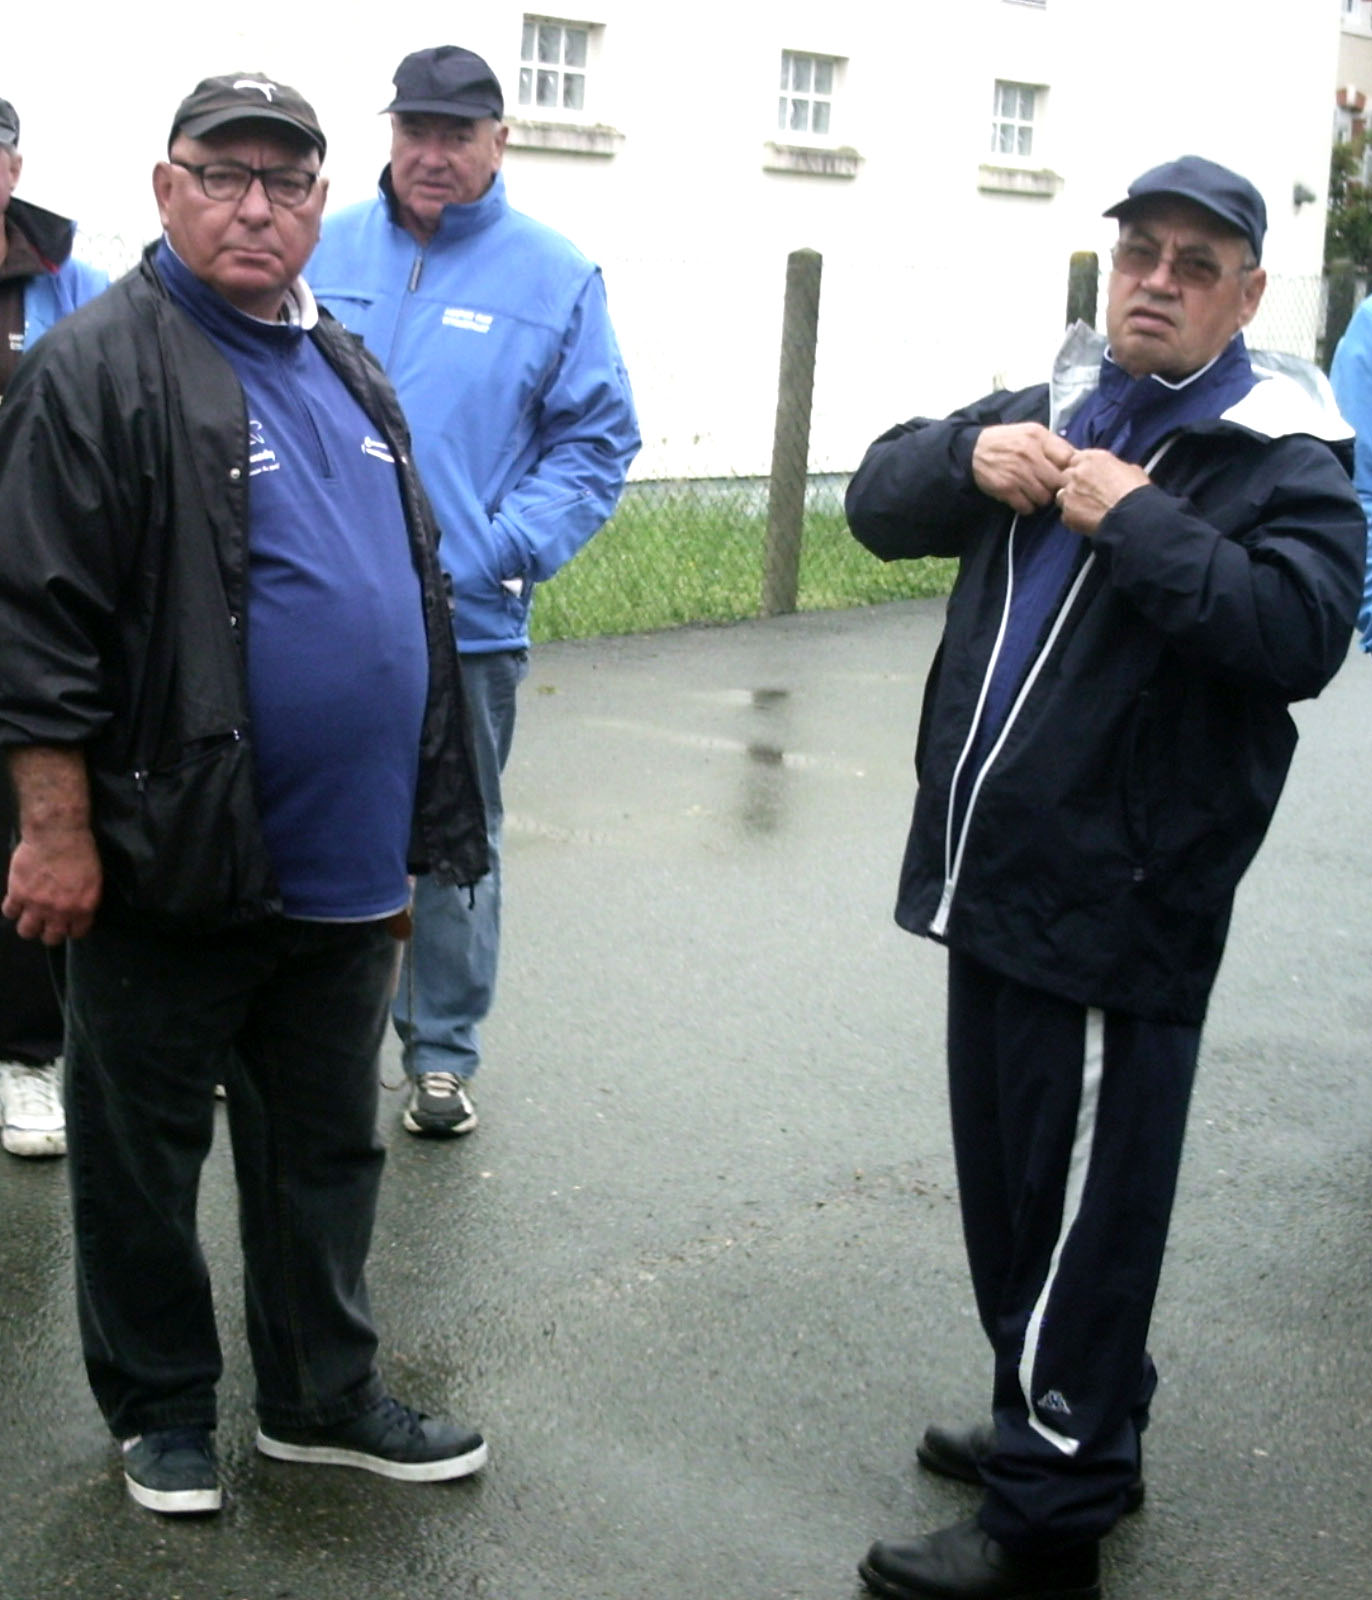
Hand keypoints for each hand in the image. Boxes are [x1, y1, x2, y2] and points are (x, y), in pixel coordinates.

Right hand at [3, 828, 101, 943]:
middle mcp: (60, 912)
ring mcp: (37, 905)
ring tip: (30, 916)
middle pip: (51, 938)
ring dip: (29, 925)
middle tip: (47, 922)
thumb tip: (78, 911)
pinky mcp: (18, 894)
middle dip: (49, 932)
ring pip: (27, 931)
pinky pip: (9, 912)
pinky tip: (16, 901)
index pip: (76, 933)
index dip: (70, 929)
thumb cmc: (81, 851)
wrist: (58, 834)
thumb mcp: (94, 880)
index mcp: (83, 908)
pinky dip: (11, 908)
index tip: (67, 924)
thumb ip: (85, 900)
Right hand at [972, 423, 1075, 515]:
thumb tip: (1075, 458)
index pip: (1068, 458)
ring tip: (1035, 492)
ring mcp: (1017, 474)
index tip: (1063, 472)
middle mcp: (1029, 455)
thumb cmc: (1006, 441)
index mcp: (1038, 437)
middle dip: (1056, 487)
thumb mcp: (1031, 432)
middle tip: (1049, 486)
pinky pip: (1027, 507)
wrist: (974, 450)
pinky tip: (1023, 499)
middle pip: (1058, 482)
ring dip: (1041, 498)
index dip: (1069, 468)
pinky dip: (1027, 506)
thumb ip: (1052, 443)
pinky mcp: (1006, 489)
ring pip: (1044, 497)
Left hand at [1055, 449, 1151, 536]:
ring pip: (1062, 495)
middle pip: (1065, 476)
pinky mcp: (1067, 513)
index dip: (1081, 469)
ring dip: (1071, 501)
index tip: (1087, 478)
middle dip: (1073, 484)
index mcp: (1091, 458)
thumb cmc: (1136, 492)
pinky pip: (1065, 515)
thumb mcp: (1129, 469)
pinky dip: (1074, 518)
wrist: (1133, 516)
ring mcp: (1069, 493)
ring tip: (1087, 509)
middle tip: (1087, 494)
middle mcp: (1076, 473)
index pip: (1074, 459)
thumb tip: (1113, 472)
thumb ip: (1112, 468)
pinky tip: (1088, 521)